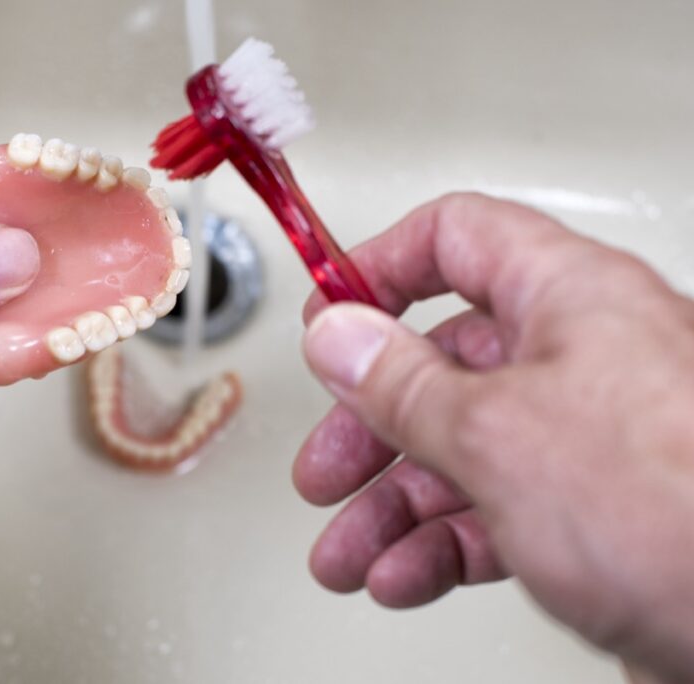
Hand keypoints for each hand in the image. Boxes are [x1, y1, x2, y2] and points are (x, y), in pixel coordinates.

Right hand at [297, 193, 693, 681]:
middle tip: (326, 470)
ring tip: (349, 554)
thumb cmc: (682, 509)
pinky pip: (497, 511)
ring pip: (462, 451)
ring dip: (393, 507)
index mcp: (570, 297)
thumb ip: (403, 383)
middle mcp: (582, 357)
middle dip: (369, 427)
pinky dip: (440, 546)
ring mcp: (591, 439)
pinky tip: (405, 576)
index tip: (327, 317)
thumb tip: (340, 337)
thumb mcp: (499, 434)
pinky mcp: (599, 511)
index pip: (456, 240)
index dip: (379, 269)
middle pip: (443, 366)